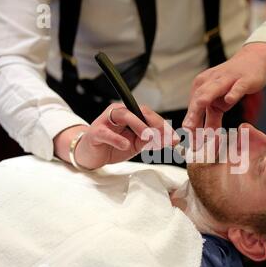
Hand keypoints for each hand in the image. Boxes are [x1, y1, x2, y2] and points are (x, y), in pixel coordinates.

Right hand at [54, 104, 178, 169]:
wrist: (91, 155)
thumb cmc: (113, 146)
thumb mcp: (135, 144)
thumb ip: (149, 141)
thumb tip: (168, 140)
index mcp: (130, 114)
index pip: (149, 114)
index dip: (163, 125)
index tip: (174, 137)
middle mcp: (118, 113)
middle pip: (139, 111)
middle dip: (155, 123)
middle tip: (165, 136)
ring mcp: (106, 121)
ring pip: (124, 115)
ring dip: (139, 125)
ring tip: (149, 137)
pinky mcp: (95, 132)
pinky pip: (107, 133)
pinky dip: (117, 139)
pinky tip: (125, 145)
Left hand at [183, 42, 265, 131]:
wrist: (252, 61)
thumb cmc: (231, 84)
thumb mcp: (221, 104)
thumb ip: (212, 119)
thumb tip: (204, 138)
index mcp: (202, 86)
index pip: (193, 106)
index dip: (190, 121)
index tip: (187, 136)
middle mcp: (211, 81)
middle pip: (200, 97)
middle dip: (193, 113)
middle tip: (188, 128)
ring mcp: (228, 79)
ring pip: (215, 88)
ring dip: (207, 97)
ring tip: (199, 105)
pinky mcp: (244, 79)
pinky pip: (237, 86)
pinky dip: (233, 92)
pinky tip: (229, 99)